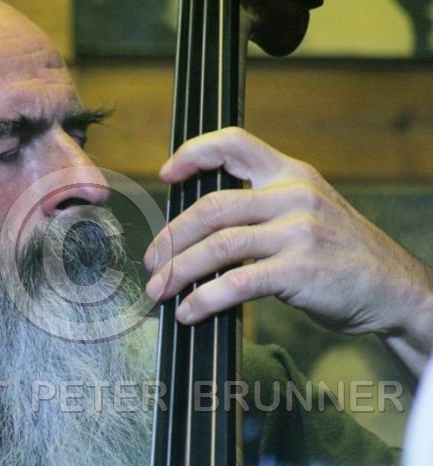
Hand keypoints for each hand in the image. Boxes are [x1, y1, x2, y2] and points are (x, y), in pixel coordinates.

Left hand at [144, 128, 432, 343]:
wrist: (396, 289)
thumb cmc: (342, 254)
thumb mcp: (308, 212)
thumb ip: (263, 208)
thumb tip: (199, 230)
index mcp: (291, 174)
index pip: (235, 143)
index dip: (194, 152)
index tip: (166, 174)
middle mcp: (293, 194)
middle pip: (211, 206)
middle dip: (172, 237)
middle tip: (151, 260)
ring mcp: (298, 230)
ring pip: (218, 245)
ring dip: (179, 270)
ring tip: (159, 289)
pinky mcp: (300, 268)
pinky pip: (237, 282)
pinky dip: (205, 298)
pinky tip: (190, 311)